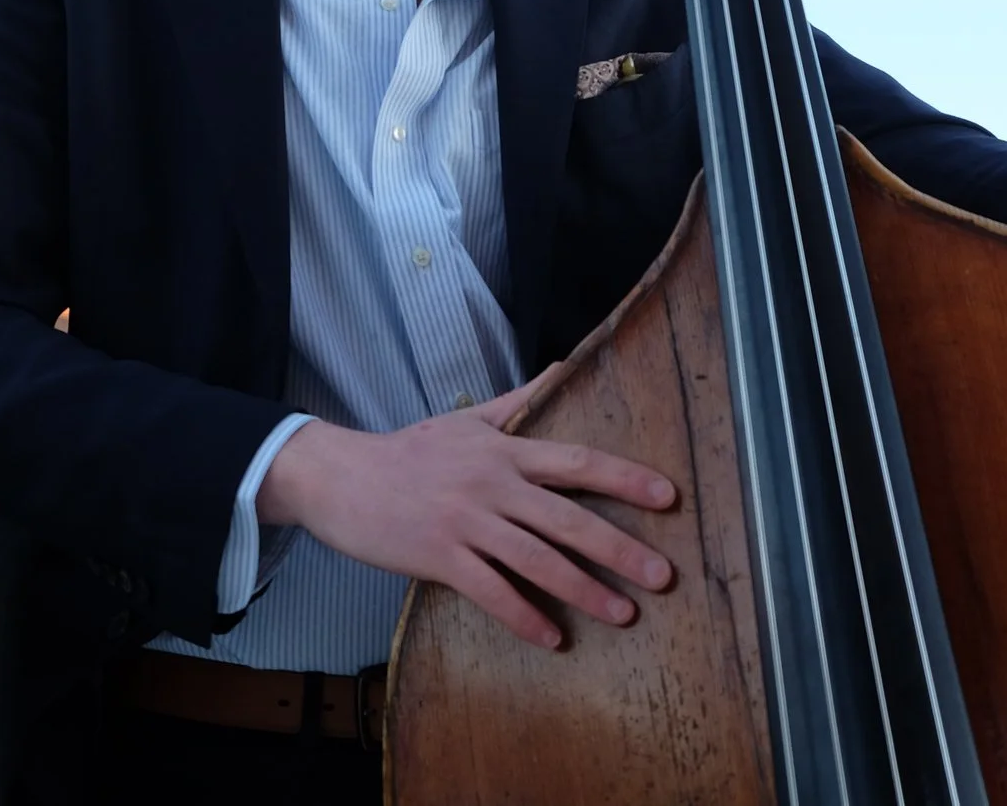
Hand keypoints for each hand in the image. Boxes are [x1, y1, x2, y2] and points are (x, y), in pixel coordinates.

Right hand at [255, 377, 677, 648]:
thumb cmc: (407, 450)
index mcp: (503, 450)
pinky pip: (490, 591)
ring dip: (583, 590)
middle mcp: (491, 483)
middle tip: (663, 575)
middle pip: (567, 518)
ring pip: (537, 559)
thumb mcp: (465, 419)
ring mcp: (465, 521)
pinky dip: (524, 617)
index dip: (625, 478)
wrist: (339, 476)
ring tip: (623, 613)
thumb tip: (560, 369)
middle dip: (620, 548)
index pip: (577, 461)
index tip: (667, 497)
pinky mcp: (437, 556)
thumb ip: (518, 400)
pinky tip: (552, 638)